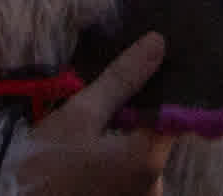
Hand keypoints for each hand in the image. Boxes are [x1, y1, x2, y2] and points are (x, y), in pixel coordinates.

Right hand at [1, 36, 172, 194]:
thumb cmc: (47, 166)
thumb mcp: (80, 115)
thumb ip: (122, 79)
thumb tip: (158, 42)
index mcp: (150, 159)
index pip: (175, 112)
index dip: (159, 88)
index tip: (140, 72)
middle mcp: (154, 185)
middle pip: (156, 135)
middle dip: (134, 115)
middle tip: (104, 99)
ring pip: (140, 155)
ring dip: (123, 139)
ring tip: (93, 124)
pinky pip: (128, 174)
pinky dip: (115, 160)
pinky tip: (91, 150)